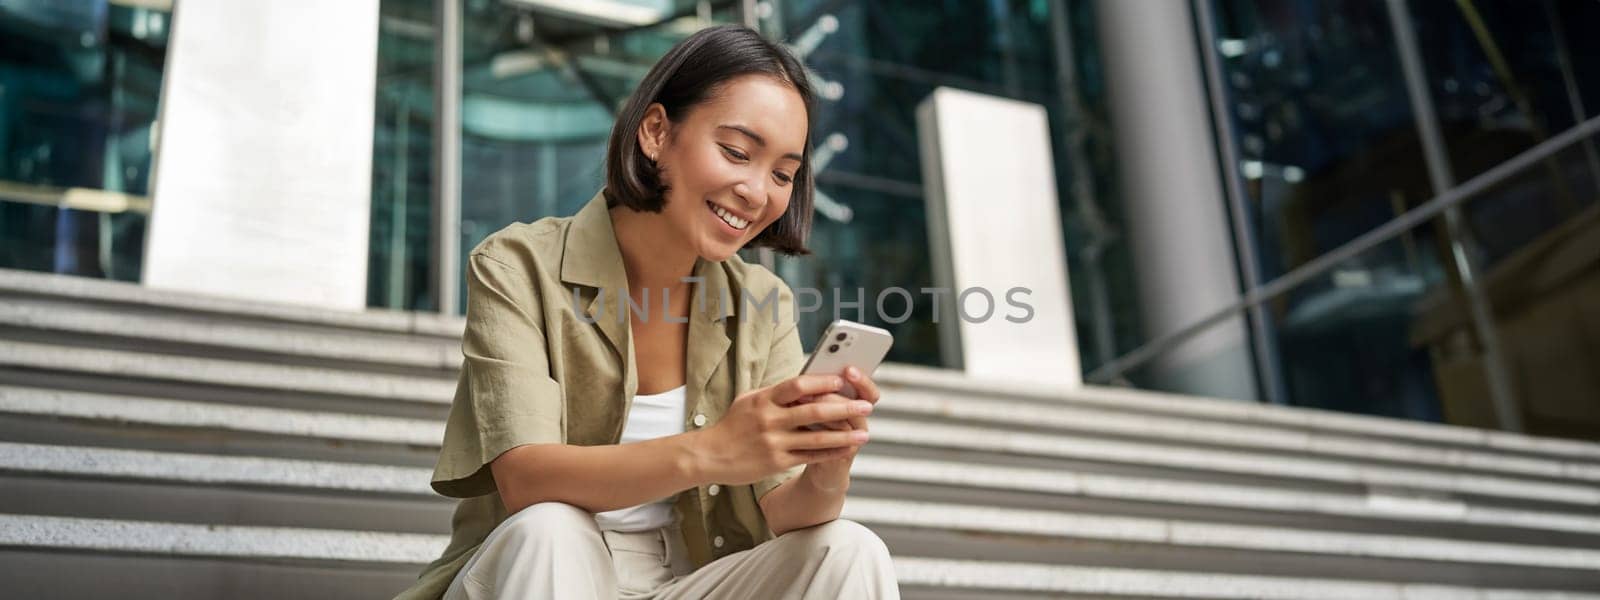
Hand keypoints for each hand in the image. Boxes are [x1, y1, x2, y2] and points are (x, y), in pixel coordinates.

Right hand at [689, 374, 873, 485]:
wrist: (709, 455)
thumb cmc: (733, 425)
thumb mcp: (749, 401)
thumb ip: (776, 393)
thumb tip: (805, 383)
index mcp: (764, 399)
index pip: (798, 385)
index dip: (822, 382)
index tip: (843, 382)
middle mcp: (769, 419)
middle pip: (814, 411)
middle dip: (844, 409)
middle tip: (866, 407)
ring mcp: (774, 442)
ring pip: (817, 438)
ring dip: (844, 436)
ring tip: (865, 434)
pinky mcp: (776, 462)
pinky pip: (809, 457)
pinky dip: (830, 454)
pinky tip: (846, 450)